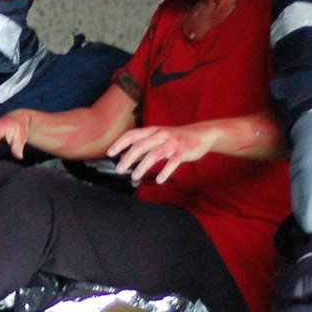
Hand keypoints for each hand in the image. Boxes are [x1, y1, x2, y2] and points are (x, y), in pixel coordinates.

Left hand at [105, 124, 219, 183]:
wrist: (202, 134)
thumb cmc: (176, 138)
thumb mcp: (159, 138)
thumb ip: (144, 146)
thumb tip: (126, 157)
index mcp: (153, 131)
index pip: (132, 135)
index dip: (120, 143)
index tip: (110, 153)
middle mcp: (161, 135)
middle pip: (140, 145)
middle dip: (128, 158)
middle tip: (119, 170)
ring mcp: (172, 143)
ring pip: (154, 154)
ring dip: (142, 166)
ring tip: (134, 177)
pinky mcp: (183, 151)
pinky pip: (173, 162)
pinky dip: (165, 171)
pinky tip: (159, 181)